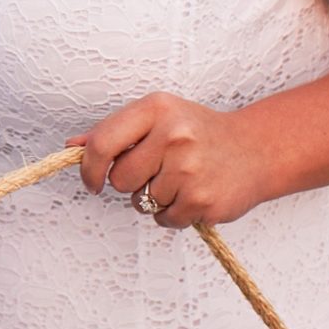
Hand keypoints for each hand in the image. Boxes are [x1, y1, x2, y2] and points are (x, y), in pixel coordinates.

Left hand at [68, 92, 271, 228]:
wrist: (256, 149)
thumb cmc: (198, 131)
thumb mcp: (158, 117)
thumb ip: (114, 131)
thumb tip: (71, 146)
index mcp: (156, 109)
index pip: (102, 144)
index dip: (88, 168)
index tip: (92, 181)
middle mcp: (174, 137)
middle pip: (119, 179)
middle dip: (130, 182)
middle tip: (156, 170)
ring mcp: (190, 171)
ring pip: (141, 201)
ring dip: (154, 198)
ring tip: (180, 179)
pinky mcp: (204, 202)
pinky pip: (164, 219)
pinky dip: (172, 213)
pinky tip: (192, 193)